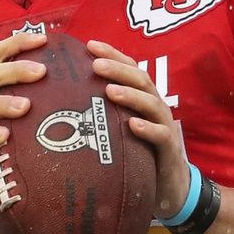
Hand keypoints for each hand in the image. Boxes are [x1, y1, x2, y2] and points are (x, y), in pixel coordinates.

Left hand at [86, 39, 191, 218]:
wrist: (170, 188)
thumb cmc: (139, 154)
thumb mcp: (119, 130)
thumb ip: (103, 114)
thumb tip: (63, 102)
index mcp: (142, 98)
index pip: (130, 69)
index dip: (112, 55)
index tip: (88, 45)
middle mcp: (155, 107)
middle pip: (140, 79)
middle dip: (118, 69)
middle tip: (95, 64)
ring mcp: (164, 127)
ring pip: (151, 103)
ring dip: (130, 95)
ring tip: (110, 90)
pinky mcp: (168, 150)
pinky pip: (160, 135)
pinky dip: (147, 128)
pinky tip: (132, 125)